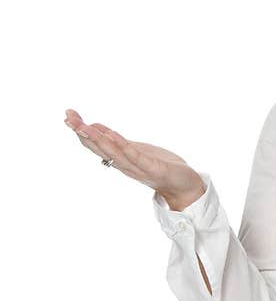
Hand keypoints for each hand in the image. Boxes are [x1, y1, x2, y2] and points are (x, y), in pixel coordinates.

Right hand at [63, 108, 206, 209]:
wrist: (183, 186)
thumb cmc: (158, 166)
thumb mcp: (133, 149)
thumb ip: (114, 141)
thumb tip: (93, 126)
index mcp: (119, 159)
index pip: (95, 144)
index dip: (80, 131)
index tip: (68, 115)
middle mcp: (124, 165)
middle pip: (99, 148)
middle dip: (83, 133)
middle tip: (68, 118)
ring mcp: (138, 168)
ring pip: (113, 153)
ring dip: (98, 140)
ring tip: (84, 126)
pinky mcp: (153, 168)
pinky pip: (135, 157)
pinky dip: (123, 147)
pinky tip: (113, 135)